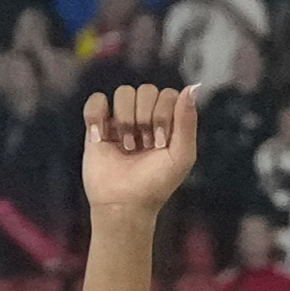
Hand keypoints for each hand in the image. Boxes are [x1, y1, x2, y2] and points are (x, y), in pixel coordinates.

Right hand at [82, 83, 199, 217]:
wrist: (124, 204)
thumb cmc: (155, 184)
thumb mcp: (181, 156)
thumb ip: (187, 121)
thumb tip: (192, 87)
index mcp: (168, 120)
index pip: (168, 94)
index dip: (163, 115)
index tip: (160, 143)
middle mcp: (145, 115)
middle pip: (146, 90)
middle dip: (145, 119)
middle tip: (143, 146)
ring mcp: (121, 119)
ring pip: (123, 92)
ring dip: (125, 120)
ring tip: (126, 147)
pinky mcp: (97, 125)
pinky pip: (97, 100)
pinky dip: (98, 115)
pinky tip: (102, 137)